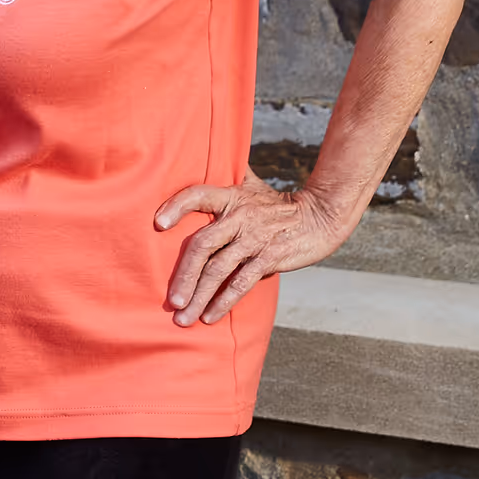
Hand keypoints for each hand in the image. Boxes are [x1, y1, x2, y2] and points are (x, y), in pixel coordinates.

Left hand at [155, 170, 349, 324]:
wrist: (320, 217)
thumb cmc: (277, 205)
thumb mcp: (251, 185)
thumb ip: (226, 178)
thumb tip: (202, 160)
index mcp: (231, 197)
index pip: (198, 195)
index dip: (177, 206)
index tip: (158, 223)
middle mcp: (240, 216)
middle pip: (202, 245)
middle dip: (183, 276)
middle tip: (170, 302)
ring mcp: (254, 238)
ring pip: (218, 269)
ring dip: (198, 297)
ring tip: (183, 318)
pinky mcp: (269, 257)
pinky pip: (241, 283)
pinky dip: (223, 302)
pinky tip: (210, 317)